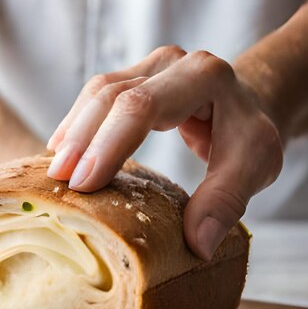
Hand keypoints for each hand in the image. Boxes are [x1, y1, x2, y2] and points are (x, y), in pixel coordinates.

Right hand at [46, 46, 282, 260]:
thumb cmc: (248, 136)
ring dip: (73, 131)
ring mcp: (149, 66)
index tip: (84, 185)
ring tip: (54, 169)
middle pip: (112, 94)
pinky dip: (77, 124)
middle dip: (81, 139)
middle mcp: (171, 63)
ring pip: (97, 91)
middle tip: (58, 181)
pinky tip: (61, 150)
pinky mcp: (133, 77)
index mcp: (203, 77)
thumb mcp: (254, 166)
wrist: (250, 105)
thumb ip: (226, 200)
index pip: (143, 106)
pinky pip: (96, 96)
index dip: (109, 145)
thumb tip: (197, 245)